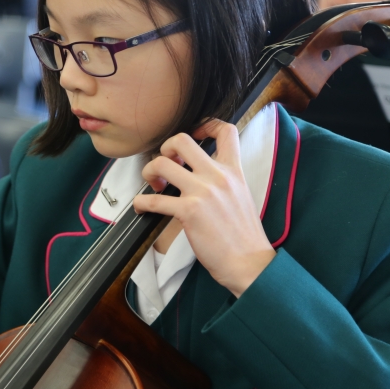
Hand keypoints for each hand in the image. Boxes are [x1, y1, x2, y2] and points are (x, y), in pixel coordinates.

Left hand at [133, 120, 274, 296]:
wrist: (249, 263)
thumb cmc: (244, 236)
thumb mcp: (242, 196)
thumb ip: (225, 180)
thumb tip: (202, 176)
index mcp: (234, 171)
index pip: (226, 131)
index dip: (205, 125)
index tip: (194, 136)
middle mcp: (217, 176)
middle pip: (182, 140)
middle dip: (165, 148)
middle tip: (165, 165)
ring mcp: (202, 192)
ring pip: (161, 163)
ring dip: (149, 172)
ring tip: (153, 186)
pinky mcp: (188, 211)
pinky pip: (152, 200)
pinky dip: (140, 203)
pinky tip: (141, 208)